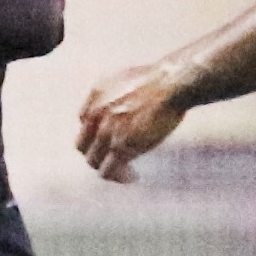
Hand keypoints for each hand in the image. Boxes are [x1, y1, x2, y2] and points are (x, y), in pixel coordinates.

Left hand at [76, 62, 190, 182]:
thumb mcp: (129, 78)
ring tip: (124, 173)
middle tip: (113, 160)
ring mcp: (106, 130)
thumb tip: (125, 104)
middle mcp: (95, 113)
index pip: (84, 121)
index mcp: (96, 95)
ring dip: (108, 168)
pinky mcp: (120, 145)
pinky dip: (118, 176)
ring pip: (93, 161)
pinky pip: (108, 170)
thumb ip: (118, 94)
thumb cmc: (162, 79)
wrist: (172, 82)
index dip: (97, 133)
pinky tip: (132, 177)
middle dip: (97, 154)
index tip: (111, 139)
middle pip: (83, 144)